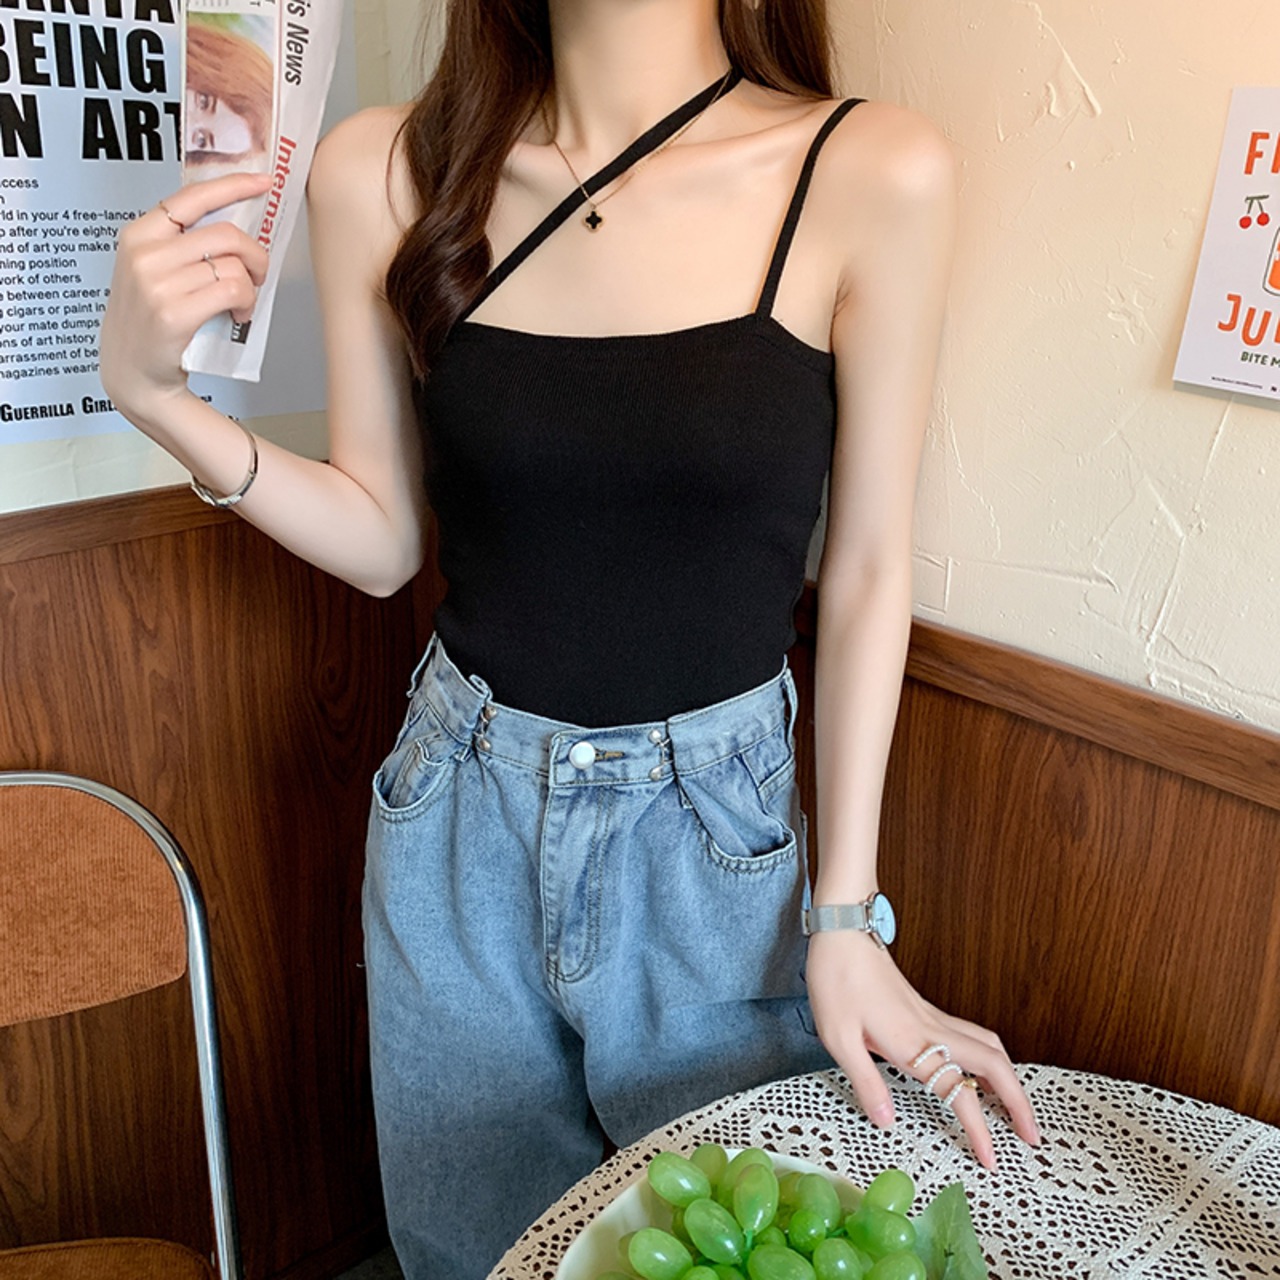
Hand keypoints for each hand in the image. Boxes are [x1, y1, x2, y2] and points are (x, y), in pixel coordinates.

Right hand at [98, 171, 272, 419]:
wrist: (133, 375)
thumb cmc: (150, 323)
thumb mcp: (153, 272)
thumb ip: (183, 246)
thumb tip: (236, 226)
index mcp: (140, 235)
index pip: (192, 197)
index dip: (233, 185)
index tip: (263, 182)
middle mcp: (145, 254)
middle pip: (225, 234)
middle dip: (255, 254)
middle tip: (258, 274)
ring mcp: (157, 283)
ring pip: (233, 266)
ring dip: (251, 286)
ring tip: (242, 303)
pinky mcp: (174, 312)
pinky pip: (232, 290)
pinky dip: (246, 303)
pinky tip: (238, 315)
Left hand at [805, 928, 1040, 1168]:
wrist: (842, 931)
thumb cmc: (836, 979)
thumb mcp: (838, 1037)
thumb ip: (865, 1081)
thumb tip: (887, 1121)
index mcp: (912, 1042)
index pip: (959, 1092)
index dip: (979, 1129)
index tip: (991, 1158)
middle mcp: (932, 1029)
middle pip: (996, 1064)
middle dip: (1019, 1102)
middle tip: (1030, 1135)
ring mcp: (933, 1016)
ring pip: (989, 1046)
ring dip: (1009, 1078)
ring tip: (1013, 1107)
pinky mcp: (926, 1009)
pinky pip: (972, 1036)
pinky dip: (990, 1058)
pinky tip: (980, 1071)